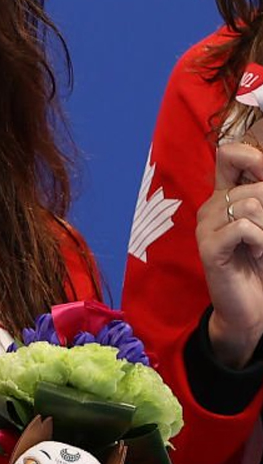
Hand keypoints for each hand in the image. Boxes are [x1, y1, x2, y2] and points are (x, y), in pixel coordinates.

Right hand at [197, 141, 262, 367]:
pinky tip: (258, 255)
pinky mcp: (209, 247)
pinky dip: (261, 242)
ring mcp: (207, 226)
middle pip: (255, 186)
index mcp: (225, 196)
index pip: (230, 154)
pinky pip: (244, 228)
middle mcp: (212, 206)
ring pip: (251, 205)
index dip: (255, 160)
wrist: (251, 309)